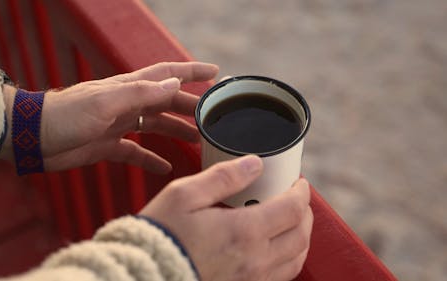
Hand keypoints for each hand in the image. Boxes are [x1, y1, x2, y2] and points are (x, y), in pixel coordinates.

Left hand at [0, 62, 218, 172]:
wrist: (32, 137)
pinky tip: (164, 167)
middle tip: (214, 119)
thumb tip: (173, 83)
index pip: (166, 73)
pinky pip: (136, 152)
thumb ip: (140, 93)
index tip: (215, 72)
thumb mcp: (106, 102)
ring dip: (176, 132)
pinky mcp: (108, 146)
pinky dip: (151, 159)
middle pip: (167, 103)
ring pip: (155, 127)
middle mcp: (127, 104)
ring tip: (197, 142)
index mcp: (128, 88)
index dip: (191, 71)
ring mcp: (118, 125)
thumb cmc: (65, 115)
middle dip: (191, 108)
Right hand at [140, 155, 312, 280]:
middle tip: (296, 198)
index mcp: (244, 232)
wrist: (144, 274)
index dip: (301, 192)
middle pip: (301, 235)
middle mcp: (255, 260)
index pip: (292, 209)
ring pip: (296, 259)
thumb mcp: (184, 195)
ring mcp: (251, 280)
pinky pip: (280, 277)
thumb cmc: (160, 234)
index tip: (297, 182)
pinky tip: (276, 248)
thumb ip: (223, 177)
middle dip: (305, 212)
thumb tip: (254, 164)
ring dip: (301, 237)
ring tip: (291, 221)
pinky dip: (288, 259)